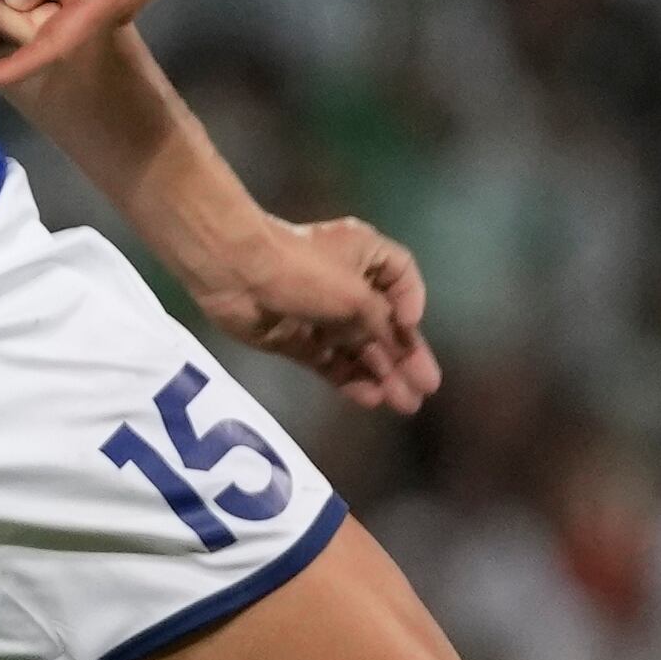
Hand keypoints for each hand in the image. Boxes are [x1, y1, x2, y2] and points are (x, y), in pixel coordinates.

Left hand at [189, 215, 441, 412]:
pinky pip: (329, 362)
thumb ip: (382, 326)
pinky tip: (370, 398)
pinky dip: (349, 379)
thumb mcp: (357, 296)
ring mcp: (318, 313)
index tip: (410, 326)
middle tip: (425, 387)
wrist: (235, 272)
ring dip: (381, 374)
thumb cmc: (304, 271)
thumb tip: (394, 348)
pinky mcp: (295, 338)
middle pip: (382, 322)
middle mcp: (344, 283)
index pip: (401, 278)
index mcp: (363, 254)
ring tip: (405, 404)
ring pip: (357, 347)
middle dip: (404, 355)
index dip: (412, 303)